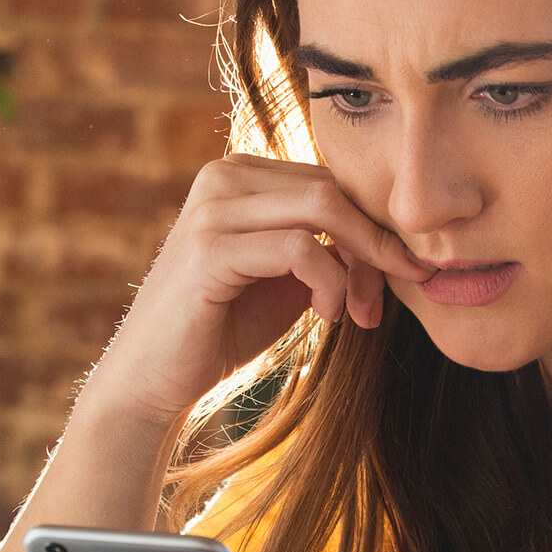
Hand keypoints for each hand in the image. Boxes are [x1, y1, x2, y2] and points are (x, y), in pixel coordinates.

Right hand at [81, 154, 434, 423]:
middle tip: (386, 297)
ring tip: (356, 311)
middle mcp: (224, 175)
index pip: (332, 179)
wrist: (154, 378)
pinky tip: (328, 315)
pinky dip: (328, 281)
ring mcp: (212, 208)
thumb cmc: (224, 327)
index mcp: (242, 173)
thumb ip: (330, 246)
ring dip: (358, 265)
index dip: (373, 226)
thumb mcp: (289, 277)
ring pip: (323, 208)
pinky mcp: (209, 249)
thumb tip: (393, 238)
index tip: (397, 276)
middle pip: (333, 188)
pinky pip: (298, 248)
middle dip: (375, 243)